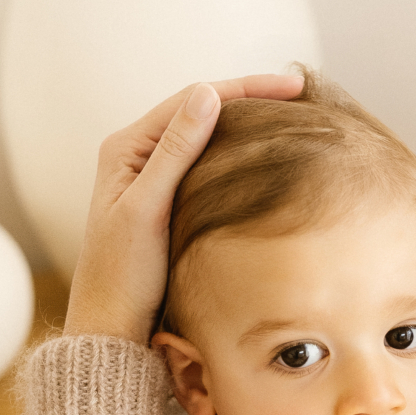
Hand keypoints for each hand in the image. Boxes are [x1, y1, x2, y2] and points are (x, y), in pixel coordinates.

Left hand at [64, 73, 303, 342]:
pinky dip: (239, 157)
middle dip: (251, 100)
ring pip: (208, 138)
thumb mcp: (147, 209)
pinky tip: (265, 159)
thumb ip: (175, 152)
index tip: (293, 87)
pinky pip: (210, 166)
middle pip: (202, 112)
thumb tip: (208, 94)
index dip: (245, 88)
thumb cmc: (123, 274)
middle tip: (301, 97)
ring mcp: (155, 179)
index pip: (193, 100)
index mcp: (127, 147)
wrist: (114, 326)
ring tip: (291, 119)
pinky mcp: (170, 202)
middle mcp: (139, 156)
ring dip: (246, 127)